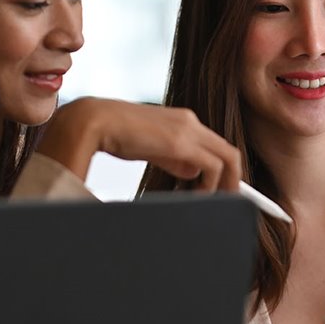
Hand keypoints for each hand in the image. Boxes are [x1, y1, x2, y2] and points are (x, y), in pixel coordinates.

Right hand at [36, 98, 241, 190]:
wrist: (92, 120)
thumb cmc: (113, 134)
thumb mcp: (150, 147)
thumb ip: (172, 157)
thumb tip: (190, 171)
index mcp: (182, 121)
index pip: (215, 146)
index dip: (225, 171)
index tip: (225, 190)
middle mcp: (189, 122)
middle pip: (228, 152)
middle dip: (233, 181)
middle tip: (228, 202)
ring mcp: (187, 129)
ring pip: (228, 158)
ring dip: (226, 185)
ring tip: (214, 203)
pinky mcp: (180, 142)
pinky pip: (213, 166)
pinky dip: (211, 185)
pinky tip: (196, 197)